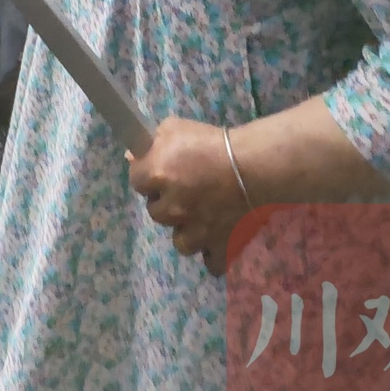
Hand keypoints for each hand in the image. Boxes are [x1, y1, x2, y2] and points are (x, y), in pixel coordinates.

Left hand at [128, 117, 247, 277]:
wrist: (256, 165)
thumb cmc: (213, 142)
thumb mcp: (175, 128)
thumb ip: (151, 142)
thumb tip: (132, 156)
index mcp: (158, 175)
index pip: (136, 181)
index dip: (147, 175)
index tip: (159, 170)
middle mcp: (173, 207)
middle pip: (156, 213)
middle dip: (167, 202)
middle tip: (185, 190)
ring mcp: (197, 231)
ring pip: (181, 242)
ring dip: (187, 231)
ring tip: (201, 217)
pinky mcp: (221, 246)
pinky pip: (211, 262)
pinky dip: (213, 253)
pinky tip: (217, 239)